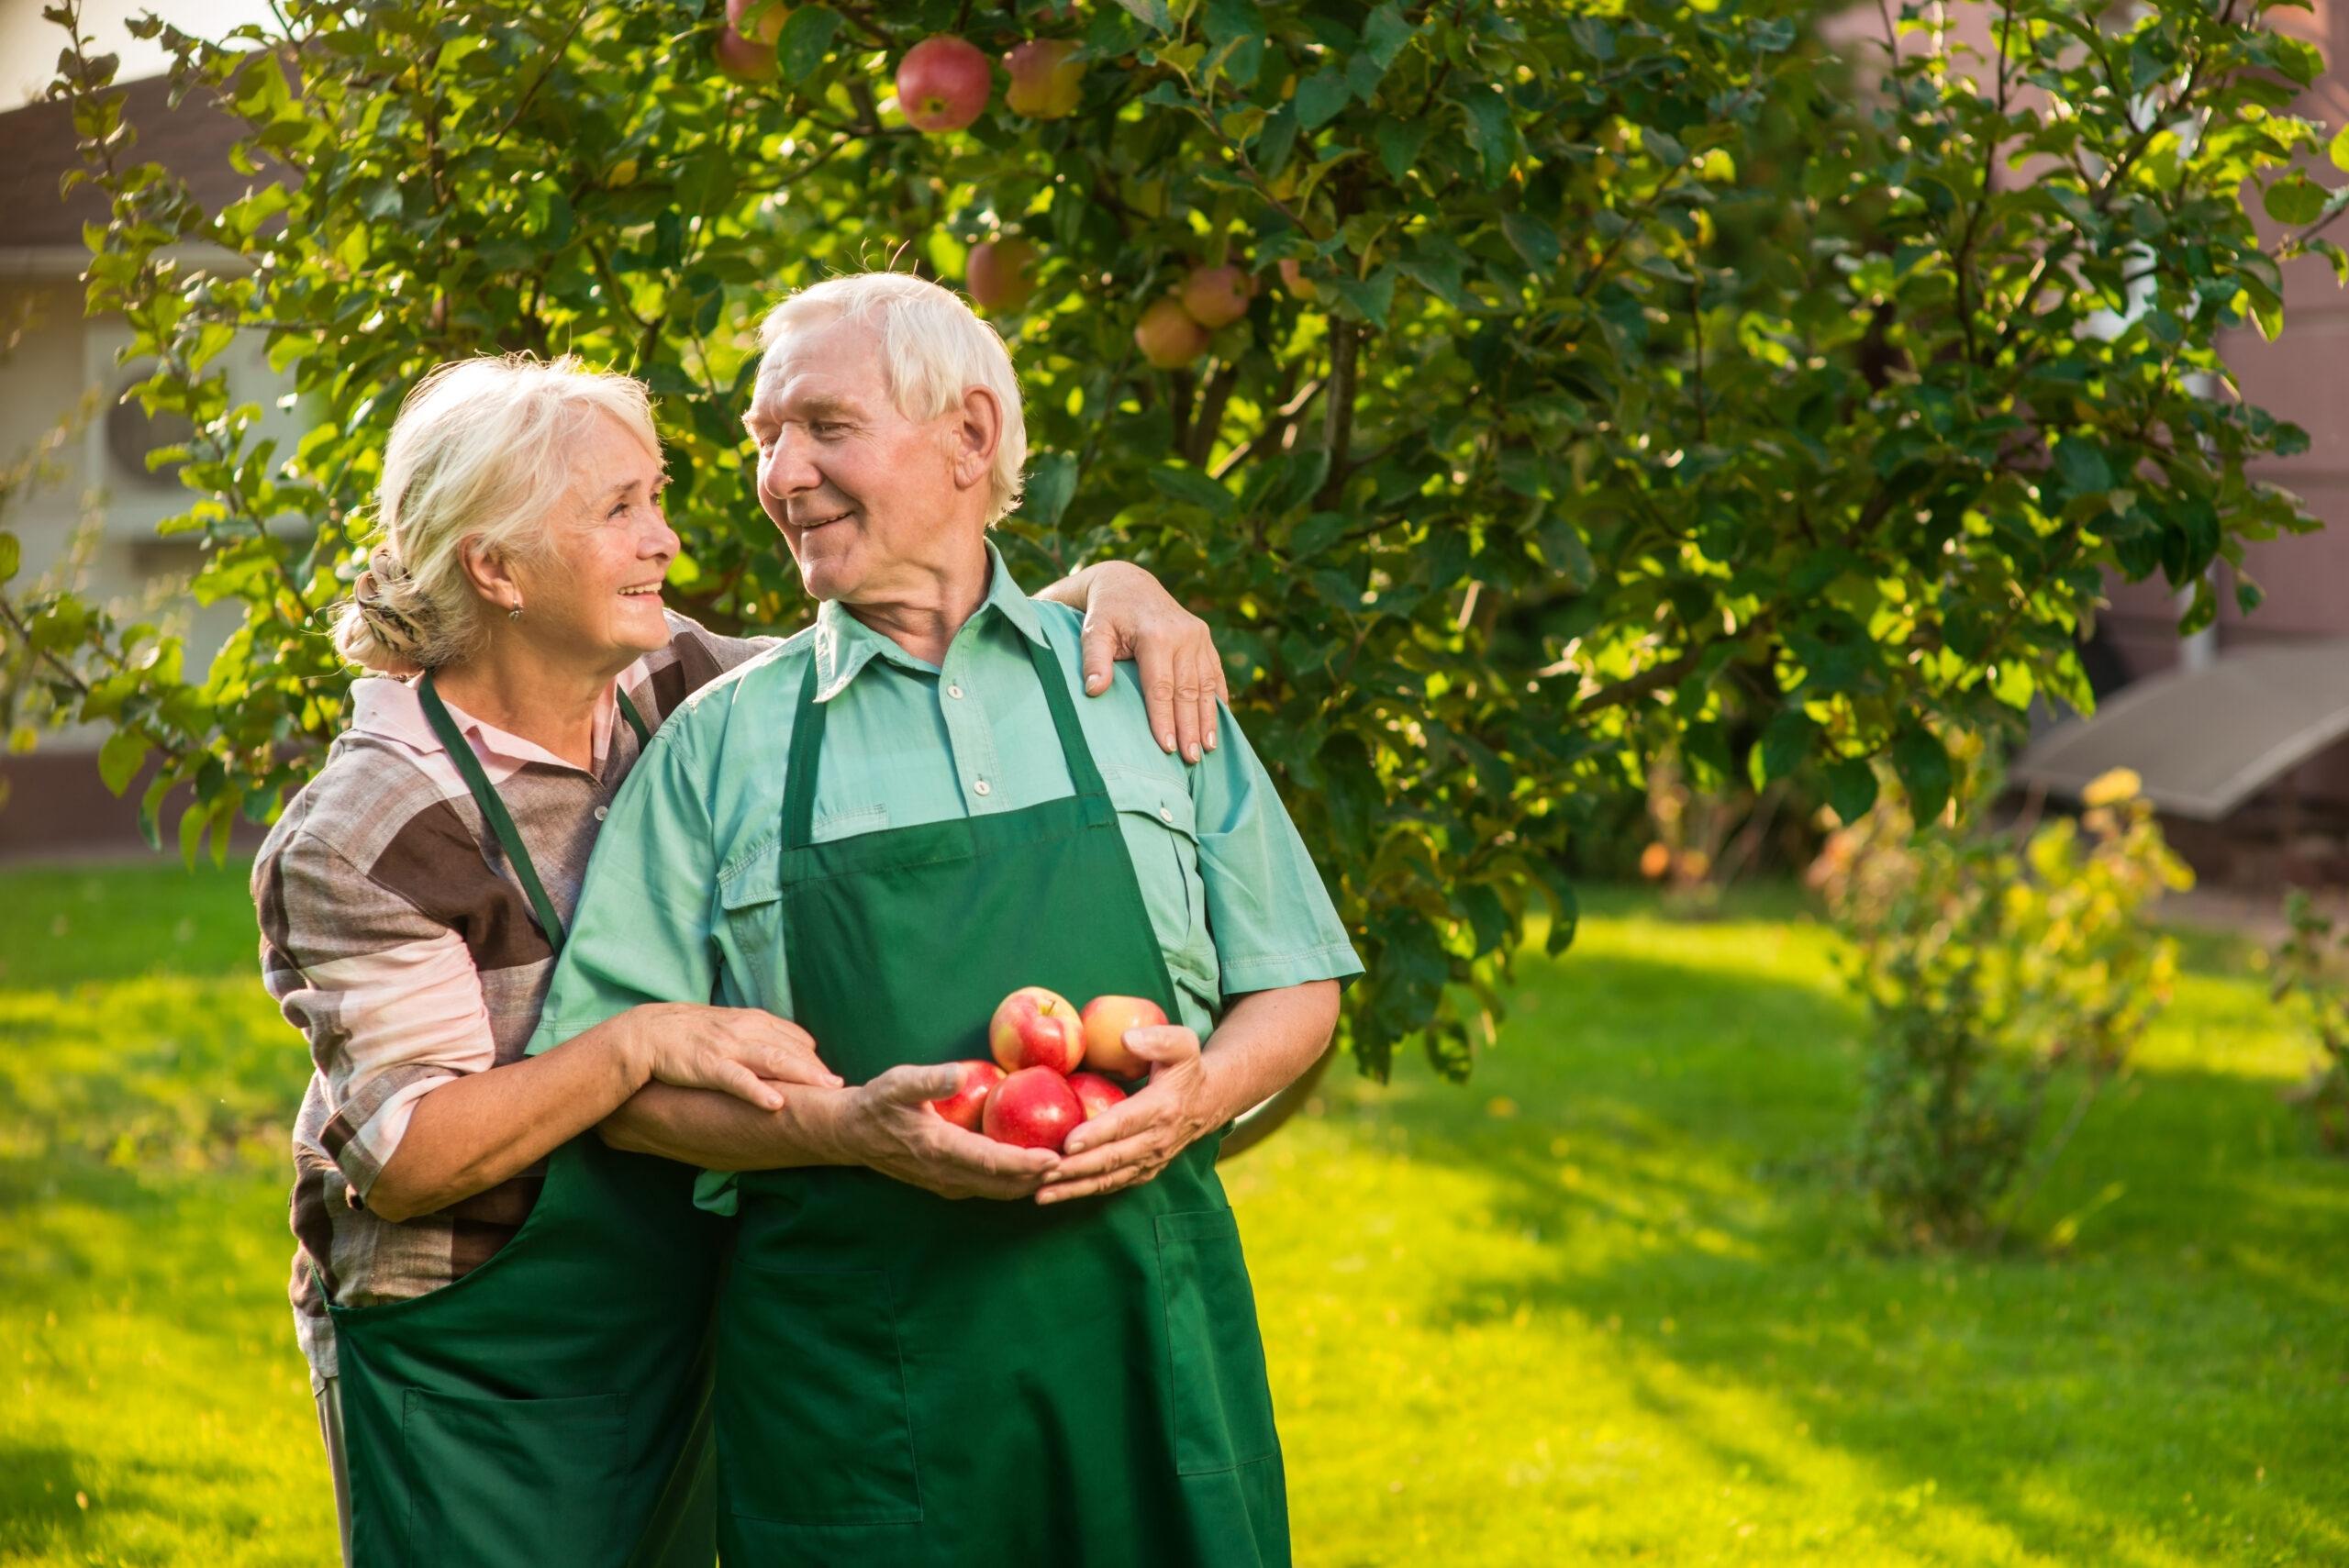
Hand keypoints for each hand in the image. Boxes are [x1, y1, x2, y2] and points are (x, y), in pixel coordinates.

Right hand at [627, 1003, 840, 1112]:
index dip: (814, 1060)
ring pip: (774, 1059)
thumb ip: (760, 1036)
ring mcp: (729, 1046)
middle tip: (843, 1089)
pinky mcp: (708, 1064)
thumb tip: (792, 1049)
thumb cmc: (689, 1033)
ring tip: (826, 1091)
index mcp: (754, 1020)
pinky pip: (738, 1079)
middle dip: (819, 1069)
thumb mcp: (730, 1027)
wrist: (645, 1033)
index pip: (795, 1039)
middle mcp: (747, 1029)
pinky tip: (776, 1103)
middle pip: (793, 1049)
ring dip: (803, 1075)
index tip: (831, 1080)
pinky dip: (758, 1090)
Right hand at [839, 1063, 1060, 1199]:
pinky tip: (1033, 1169)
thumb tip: (960, 1073)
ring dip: (1030, 1183)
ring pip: (998, 1191)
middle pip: (1003, 1184)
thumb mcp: (897, 1083)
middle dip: (1039, 1177)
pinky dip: (1014, 1182)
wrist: (851, 1135)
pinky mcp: (948, 1185)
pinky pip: (988, 1189)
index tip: (1056, 1158)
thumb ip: (929, 1079)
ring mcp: (947, 1184)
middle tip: (1076, 1162)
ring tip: (1064, 1167)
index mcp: (939, 1148)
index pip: (991, 1162)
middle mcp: (947, 1174)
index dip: (1025, 1164)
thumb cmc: (877, 1103)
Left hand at [1036, 1024, 1220, 1204]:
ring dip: (1074, 1187)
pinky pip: (1111, 1185)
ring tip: (1041, 1192)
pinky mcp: (1143, 1172)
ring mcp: (1150, 1161)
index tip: (1069, 1141)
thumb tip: (1126, 1038)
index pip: (1125, 1123)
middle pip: (1111, 1158)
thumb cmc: (1188, 1069)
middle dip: (1076, 1168)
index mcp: (1161, 1109)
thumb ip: (1157, 1039)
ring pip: (1108, 1179)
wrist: (1209, 1102)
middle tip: (1042, 1170)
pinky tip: (1055, 1193)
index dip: (1097, 1133)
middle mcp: (1156, 1141)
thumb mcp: (1183, 1045)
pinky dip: (1083, 1191)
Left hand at [1077, 561, 1229, 763]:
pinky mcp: (1205, 639)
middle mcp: (1184, 635)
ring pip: (1207, 685)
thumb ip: (1093, 659)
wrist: (1129, 584)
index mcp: (1156, 635)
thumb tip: (1094, 690)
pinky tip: (1218, 724)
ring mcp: (1199, 636)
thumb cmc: (1107, 613)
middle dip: (1190, 727)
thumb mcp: (1093, 631)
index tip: (1166, 747)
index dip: (1164, 719)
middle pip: (1188, 691)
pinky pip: (1216, 674)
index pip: (1161, 687)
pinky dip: (1218, 700)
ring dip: (1208, 719)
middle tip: (1191, 758)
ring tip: (1208, 749)